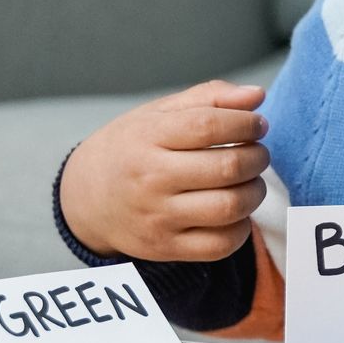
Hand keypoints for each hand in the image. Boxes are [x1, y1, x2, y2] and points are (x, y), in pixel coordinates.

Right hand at [58, 80, 269, 262]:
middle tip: (256, 153)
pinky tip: (235, 212)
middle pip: (227, 168)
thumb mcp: (160, 113)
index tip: (257, 125)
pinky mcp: (165, 247)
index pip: (208, 125)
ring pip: (230, 207)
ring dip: (255, 191)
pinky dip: (241, 228)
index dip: (246, 123)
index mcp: (147, 138)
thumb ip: (210, 98)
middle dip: (257, 157)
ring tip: (249, 181)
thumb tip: (257, 95)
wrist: (85, 199)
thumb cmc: (134, 148)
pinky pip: (220, 245)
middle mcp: (150, 179)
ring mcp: (157, 217)